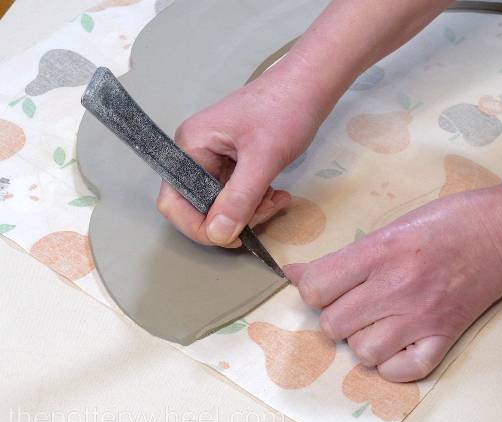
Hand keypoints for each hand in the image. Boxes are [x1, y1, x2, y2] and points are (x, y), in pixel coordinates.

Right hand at [157, 60, 323, 246]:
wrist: (309, 86)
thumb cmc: (285, 110)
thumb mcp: (263, 158)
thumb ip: (239, 199)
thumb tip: (218, 235)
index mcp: (191, 146)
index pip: (174, 202)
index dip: (199, 227)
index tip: (233, 237)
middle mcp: (196, 153)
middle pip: (199, 207)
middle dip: (233, 218)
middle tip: (266, 210)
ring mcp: (214, 158)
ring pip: (221, 205)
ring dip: (249, 211)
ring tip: (276, 198)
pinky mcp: (233, 162)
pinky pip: (235, 195)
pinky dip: (255, 201)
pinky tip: (276, 193)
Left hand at [285, 188, 501, 381]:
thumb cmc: (447, 222)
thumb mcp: (390, 226)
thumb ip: (342, 256)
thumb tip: (295, 274)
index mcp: (380, 251)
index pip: (315, 288)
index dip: (314, 290)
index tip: (328, 287)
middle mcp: (397, 286)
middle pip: (333, 325)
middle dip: (337, 315)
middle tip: (357, 302)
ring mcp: (422, 316)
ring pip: (362, 352)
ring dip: (363, 339)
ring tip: (380, 320)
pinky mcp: (444, 336)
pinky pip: (400, 371)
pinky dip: (393, 362)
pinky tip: (399, 341)